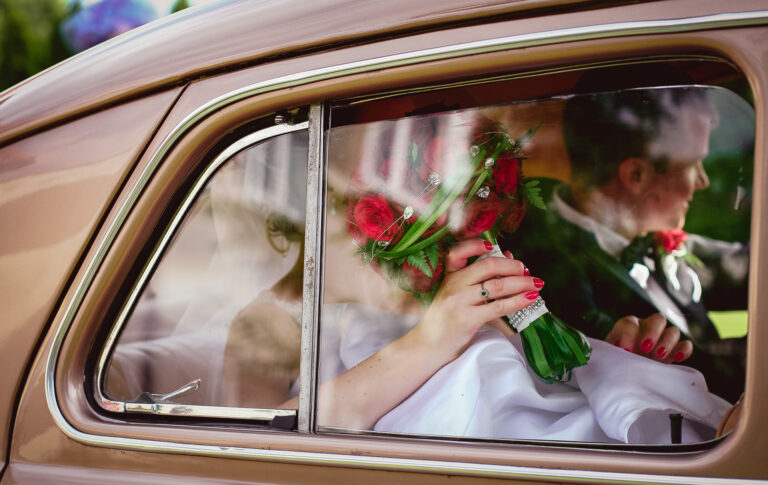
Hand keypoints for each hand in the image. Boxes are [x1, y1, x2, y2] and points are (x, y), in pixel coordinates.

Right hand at [413, 239, 540, 361]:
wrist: (428, 345)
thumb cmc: (445, 319)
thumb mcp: (456, 294)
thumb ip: (479, 278)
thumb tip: (509, 257)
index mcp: (449, 275)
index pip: (459, 252)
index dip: (476, 245)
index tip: (493, 246)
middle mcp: (453, 284)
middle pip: (487, 266)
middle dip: (512, 266)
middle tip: (526, 269)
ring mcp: (460, 301)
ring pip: (497, 286)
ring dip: (521, 283)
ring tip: (536, 284)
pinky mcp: (468, 319)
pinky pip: (499, 306)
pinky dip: (518, 301)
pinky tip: (529, 299)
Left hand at [606, 313, 692, 362]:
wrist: (624, 371)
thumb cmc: (614, 361)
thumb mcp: (609, 356)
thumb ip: (612, 353)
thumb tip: (616, 353)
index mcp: (628, 326)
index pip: (630, 323)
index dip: (629, 335)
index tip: (626, 349)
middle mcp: (647, 328)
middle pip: (658, 319)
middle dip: (653, 332)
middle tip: (645, 348)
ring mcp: (663, 338)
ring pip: (674, 331)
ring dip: (668, 342)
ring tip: (658, 356)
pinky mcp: (674, 351)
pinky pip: (685, 345)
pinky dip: (684, 350)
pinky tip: (677, 359)